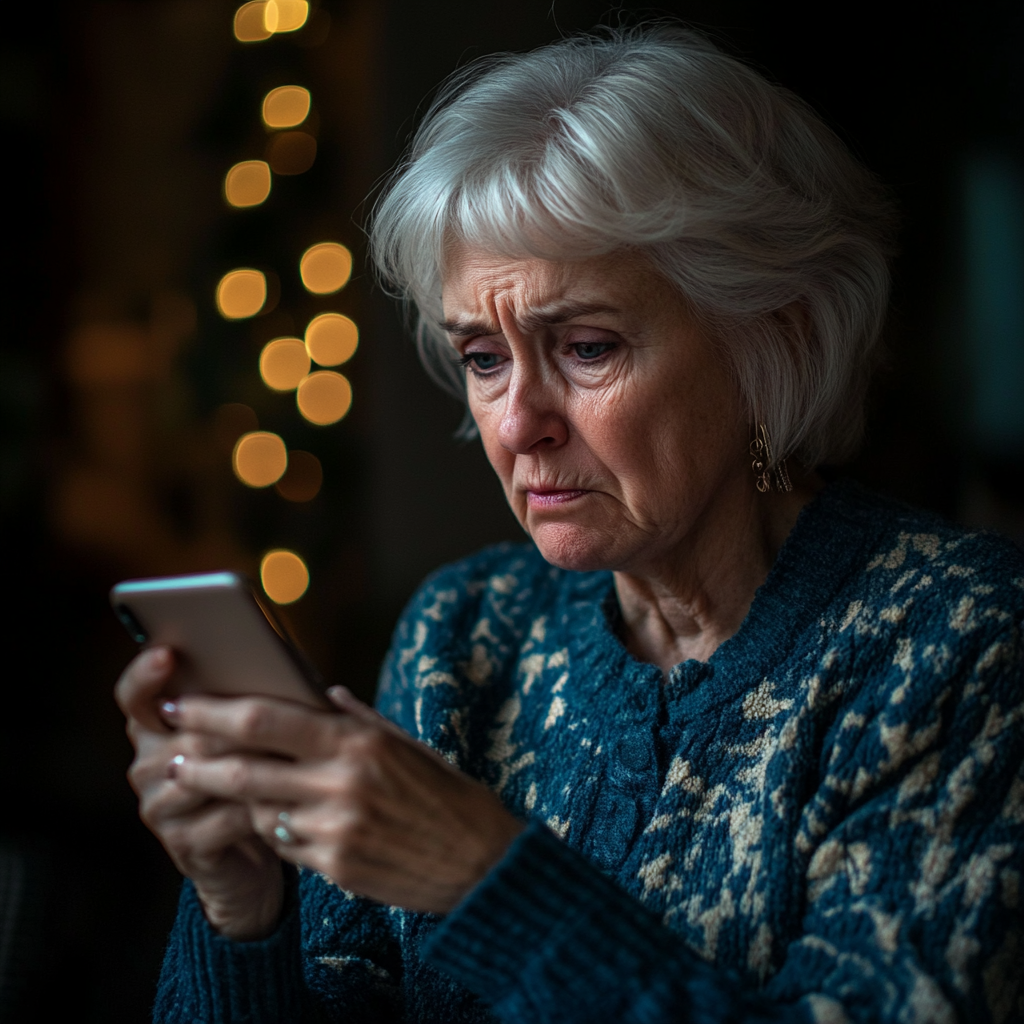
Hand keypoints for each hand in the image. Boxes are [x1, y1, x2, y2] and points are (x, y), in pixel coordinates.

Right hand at [115, 647, 283, 939]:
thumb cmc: (253, 774)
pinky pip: (222, 816)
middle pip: (187, 733)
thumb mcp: (246, 735)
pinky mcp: (180, 843)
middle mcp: (147, 764)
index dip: (145, 674)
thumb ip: (244, 703)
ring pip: (205, 775)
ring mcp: (158, 805)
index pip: (134, 697)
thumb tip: (277, 666)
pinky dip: (257, 807)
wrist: (249, 849)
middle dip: (235, 726)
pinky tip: (284, 800)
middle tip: (275, 715)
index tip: (167, 653)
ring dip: (250, 765)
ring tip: (290, 756)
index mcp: (154, 728)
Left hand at [164, 686, 525, 913]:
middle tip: (175, 753)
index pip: (266, 719)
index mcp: (357, 739)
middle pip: (246, 767)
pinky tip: (274, 820)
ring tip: (218, 785)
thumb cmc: (442, 792)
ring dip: (235, 798)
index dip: (214, 711)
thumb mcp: (402, 743)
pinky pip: (284, 844)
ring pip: (258, 809)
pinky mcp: (335, 866)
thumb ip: (354, 717)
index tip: (183, 704)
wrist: (478, 859)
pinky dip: (274, 830)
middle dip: (201, 759)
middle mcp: (341, 781)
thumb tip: (319, 692)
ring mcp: (336, 827)